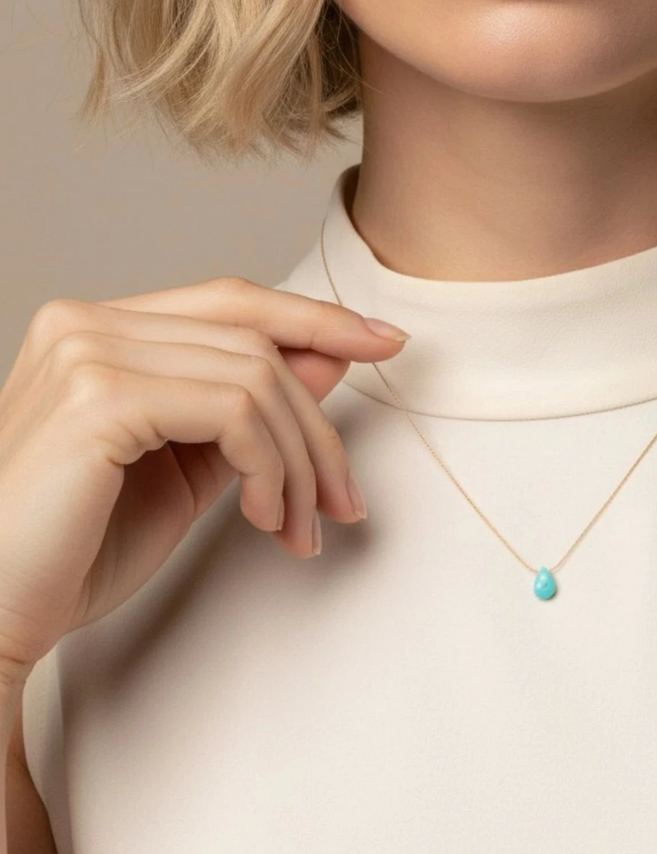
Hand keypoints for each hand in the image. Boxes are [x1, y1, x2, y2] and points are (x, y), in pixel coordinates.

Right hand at [0, 275, 406, 686]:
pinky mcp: (98, 395)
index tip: (383, 343)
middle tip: (344, 499)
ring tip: (299, 526)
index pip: (234, 304)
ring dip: (300, 461)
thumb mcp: (189, 466)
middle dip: (318, 426)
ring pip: (258, 378)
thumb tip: (328, 360)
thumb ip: (249, 408)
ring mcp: (87, 350)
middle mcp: (87, 323)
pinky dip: (271, 468)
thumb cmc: (76, 549)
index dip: (316, 318)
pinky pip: (236, 411)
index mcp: (101, 331)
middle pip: (257, 342)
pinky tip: (265, 518)